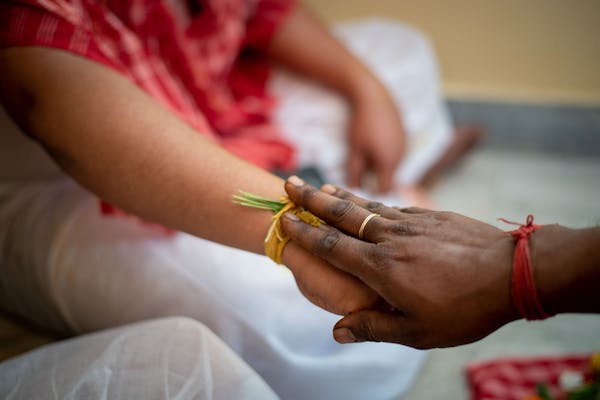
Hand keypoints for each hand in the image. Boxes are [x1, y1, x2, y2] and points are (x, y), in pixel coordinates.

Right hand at [281, 177, 518, 348]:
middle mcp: (389, 238)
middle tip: (290, 182)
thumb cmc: (464, 309)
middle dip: (312, 199)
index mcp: (380, 267)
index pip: (331, 245)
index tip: (284, 220)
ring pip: (366, 205)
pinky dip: (372, 201)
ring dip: (339, 195)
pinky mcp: (430, 216)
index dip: (304, 233)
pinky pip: (392, 206)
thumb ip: (373, 328)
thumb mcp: (417, 332)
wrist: (512, 272)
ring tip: (320, 185)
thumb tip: (336, 332)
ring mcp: (411, 223)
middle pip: (343, 214)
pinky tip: (367, 201)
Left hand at [347, 82, 405, 192]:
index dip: (373, 192)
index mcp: (389, 162)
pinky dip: (385, 153)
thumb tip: (352, 189)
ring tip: (365, 152)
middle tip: (359, 169)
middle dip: (375, 178)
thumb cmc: (362, 124)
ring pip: (392, 164)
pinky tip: (374, 140)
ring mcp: (404, 145)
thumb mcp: (355, 150)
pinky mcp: (404, 135)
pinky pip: (395, 152)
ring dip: (380, 165)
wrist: (374, 95)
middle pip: (389, 177)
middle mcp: (401, 156)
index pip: (385, 189)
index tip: (360, 190)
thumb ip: (354, 171)